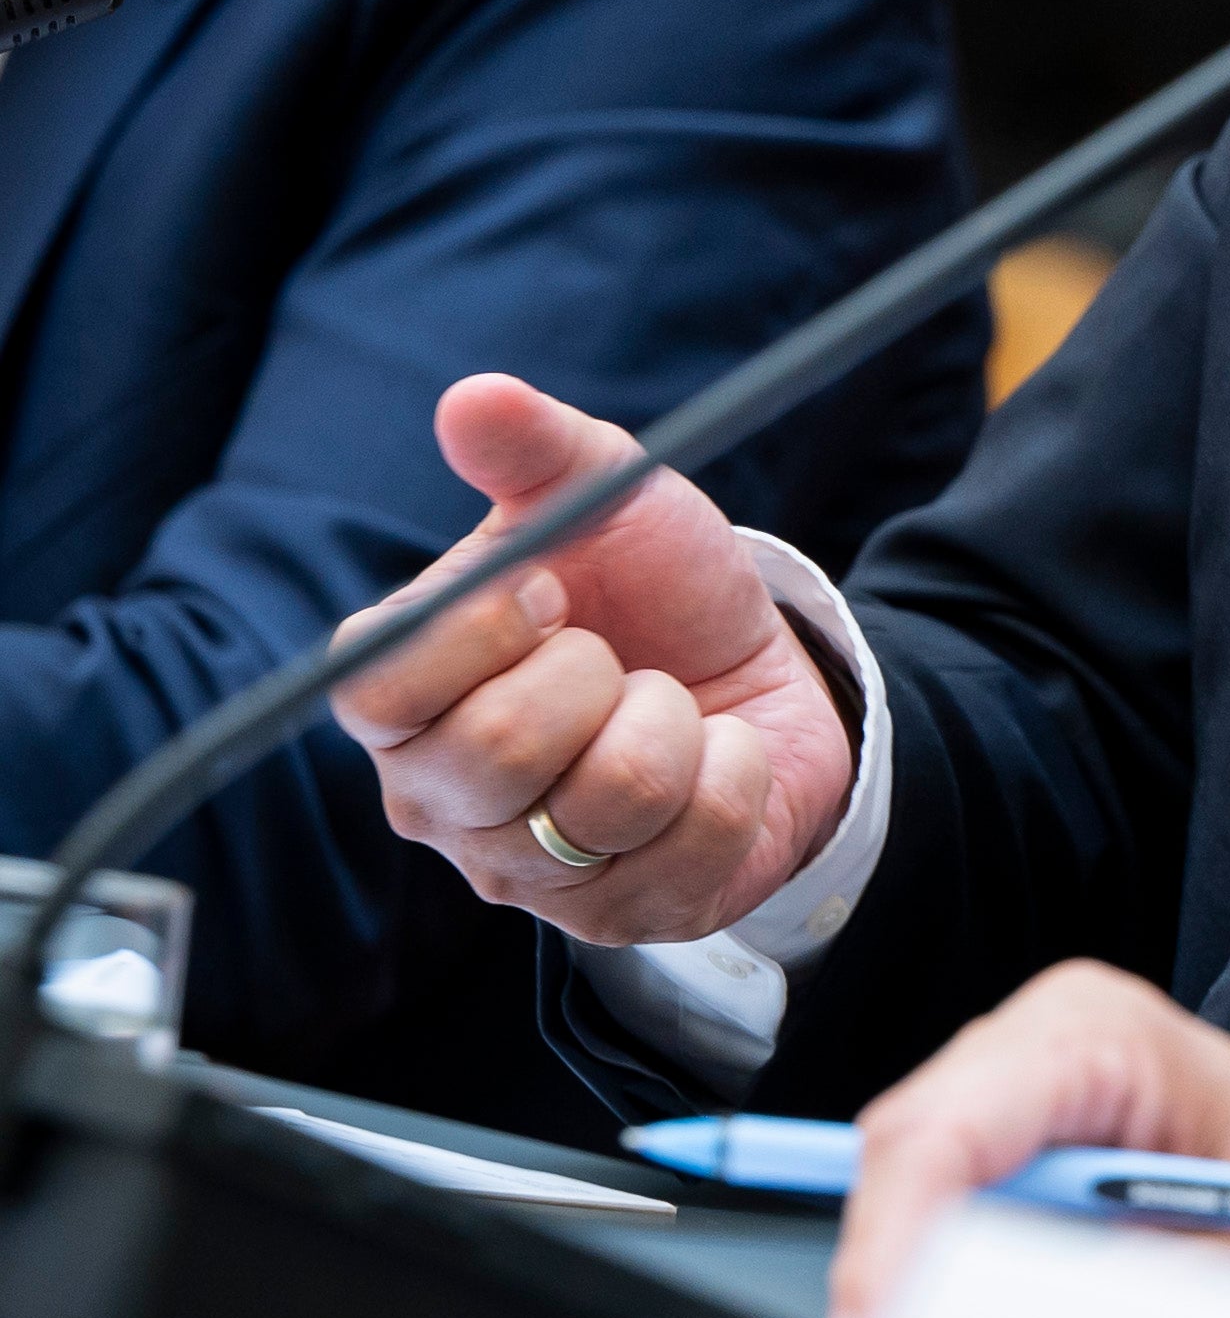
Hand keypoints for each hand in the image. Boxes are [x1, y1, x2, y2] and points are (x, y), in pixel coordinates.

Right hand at [327, 376, 854, 945]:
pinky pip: (695, 843)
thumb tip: (473, 396)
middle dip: (595, 675)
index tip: (550, 589)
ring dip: (677, 721)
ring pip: (611, 797)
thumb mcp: (606, 496)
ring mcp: (526, 874)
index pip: (379, 685)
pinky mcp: (622, 920)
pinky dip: (736, 776)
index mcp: (400, 698)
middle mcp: (439, 801)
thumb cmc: (652, 592)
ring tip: (668, 707)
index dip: (481, 626)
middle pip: (493, 751)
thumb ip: (534, 447)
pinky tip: (716, 758)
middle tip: (616, 657)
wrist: (762, 673)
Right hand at [830, 961, 1229, 1317]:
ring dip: (932, 1284)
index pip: (941, 1130)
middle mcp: (1062, 1047)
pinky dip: (965, 1290)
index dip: (889, 1239)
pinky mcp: (1043, 1161)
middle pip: (907, 1157)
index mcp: (1110, 1039)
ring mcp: (1044, 1100)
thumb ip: (1116, 1296)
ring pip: (915, 1194)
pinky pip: (956, 1222)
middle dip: (897, 1267)